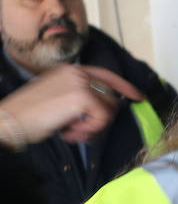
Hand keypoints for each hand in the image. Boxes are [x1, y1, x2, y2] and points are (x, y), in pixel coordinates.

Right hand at [0, 64, 143, 147]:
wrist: (12, 120)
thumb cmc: (30, 115)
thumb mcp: (57, 98)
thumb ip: (79, 97)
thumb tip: (105, 107)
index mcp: (70, 71)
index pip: (106, 75)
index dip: (124, 87)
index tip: (138, 97)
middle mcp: (77, 72)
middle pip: (109, 97)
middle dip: (100, 119)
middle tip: (80, 131)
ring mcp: (81, 83)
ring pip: (108, 110)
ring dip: (92, 127)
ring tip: (71, 131)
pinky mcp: (83, 97)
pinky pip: (102, 119)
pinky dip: (89, 131)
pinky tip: (69, 132)